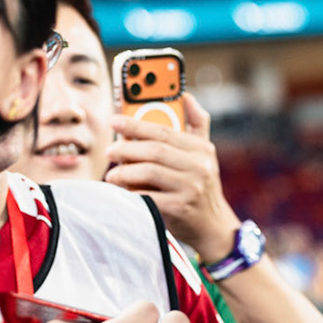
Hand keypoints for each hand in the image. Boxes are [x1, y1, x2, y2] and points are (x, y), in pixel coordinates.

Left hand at [105, 93, 239, 262]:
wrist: (213, 226)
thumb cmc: (201, 186)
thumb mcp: (205, 154)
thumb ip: (196, 124)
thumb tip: (186, 95)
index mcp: (202, 148)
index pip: (164, 131)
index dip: (136, 124)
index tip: (115, 120)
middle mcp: (199, 166)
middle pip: (155, 150)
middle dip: (126, 148)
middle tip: (109, 150)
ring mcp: (191, 188)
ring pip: (149, 172)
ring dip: (124, 172)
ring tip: (111, 175)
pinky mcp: (180, 208)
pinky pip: (148, 196)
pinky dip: (131, 193)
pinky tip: (122, 192)